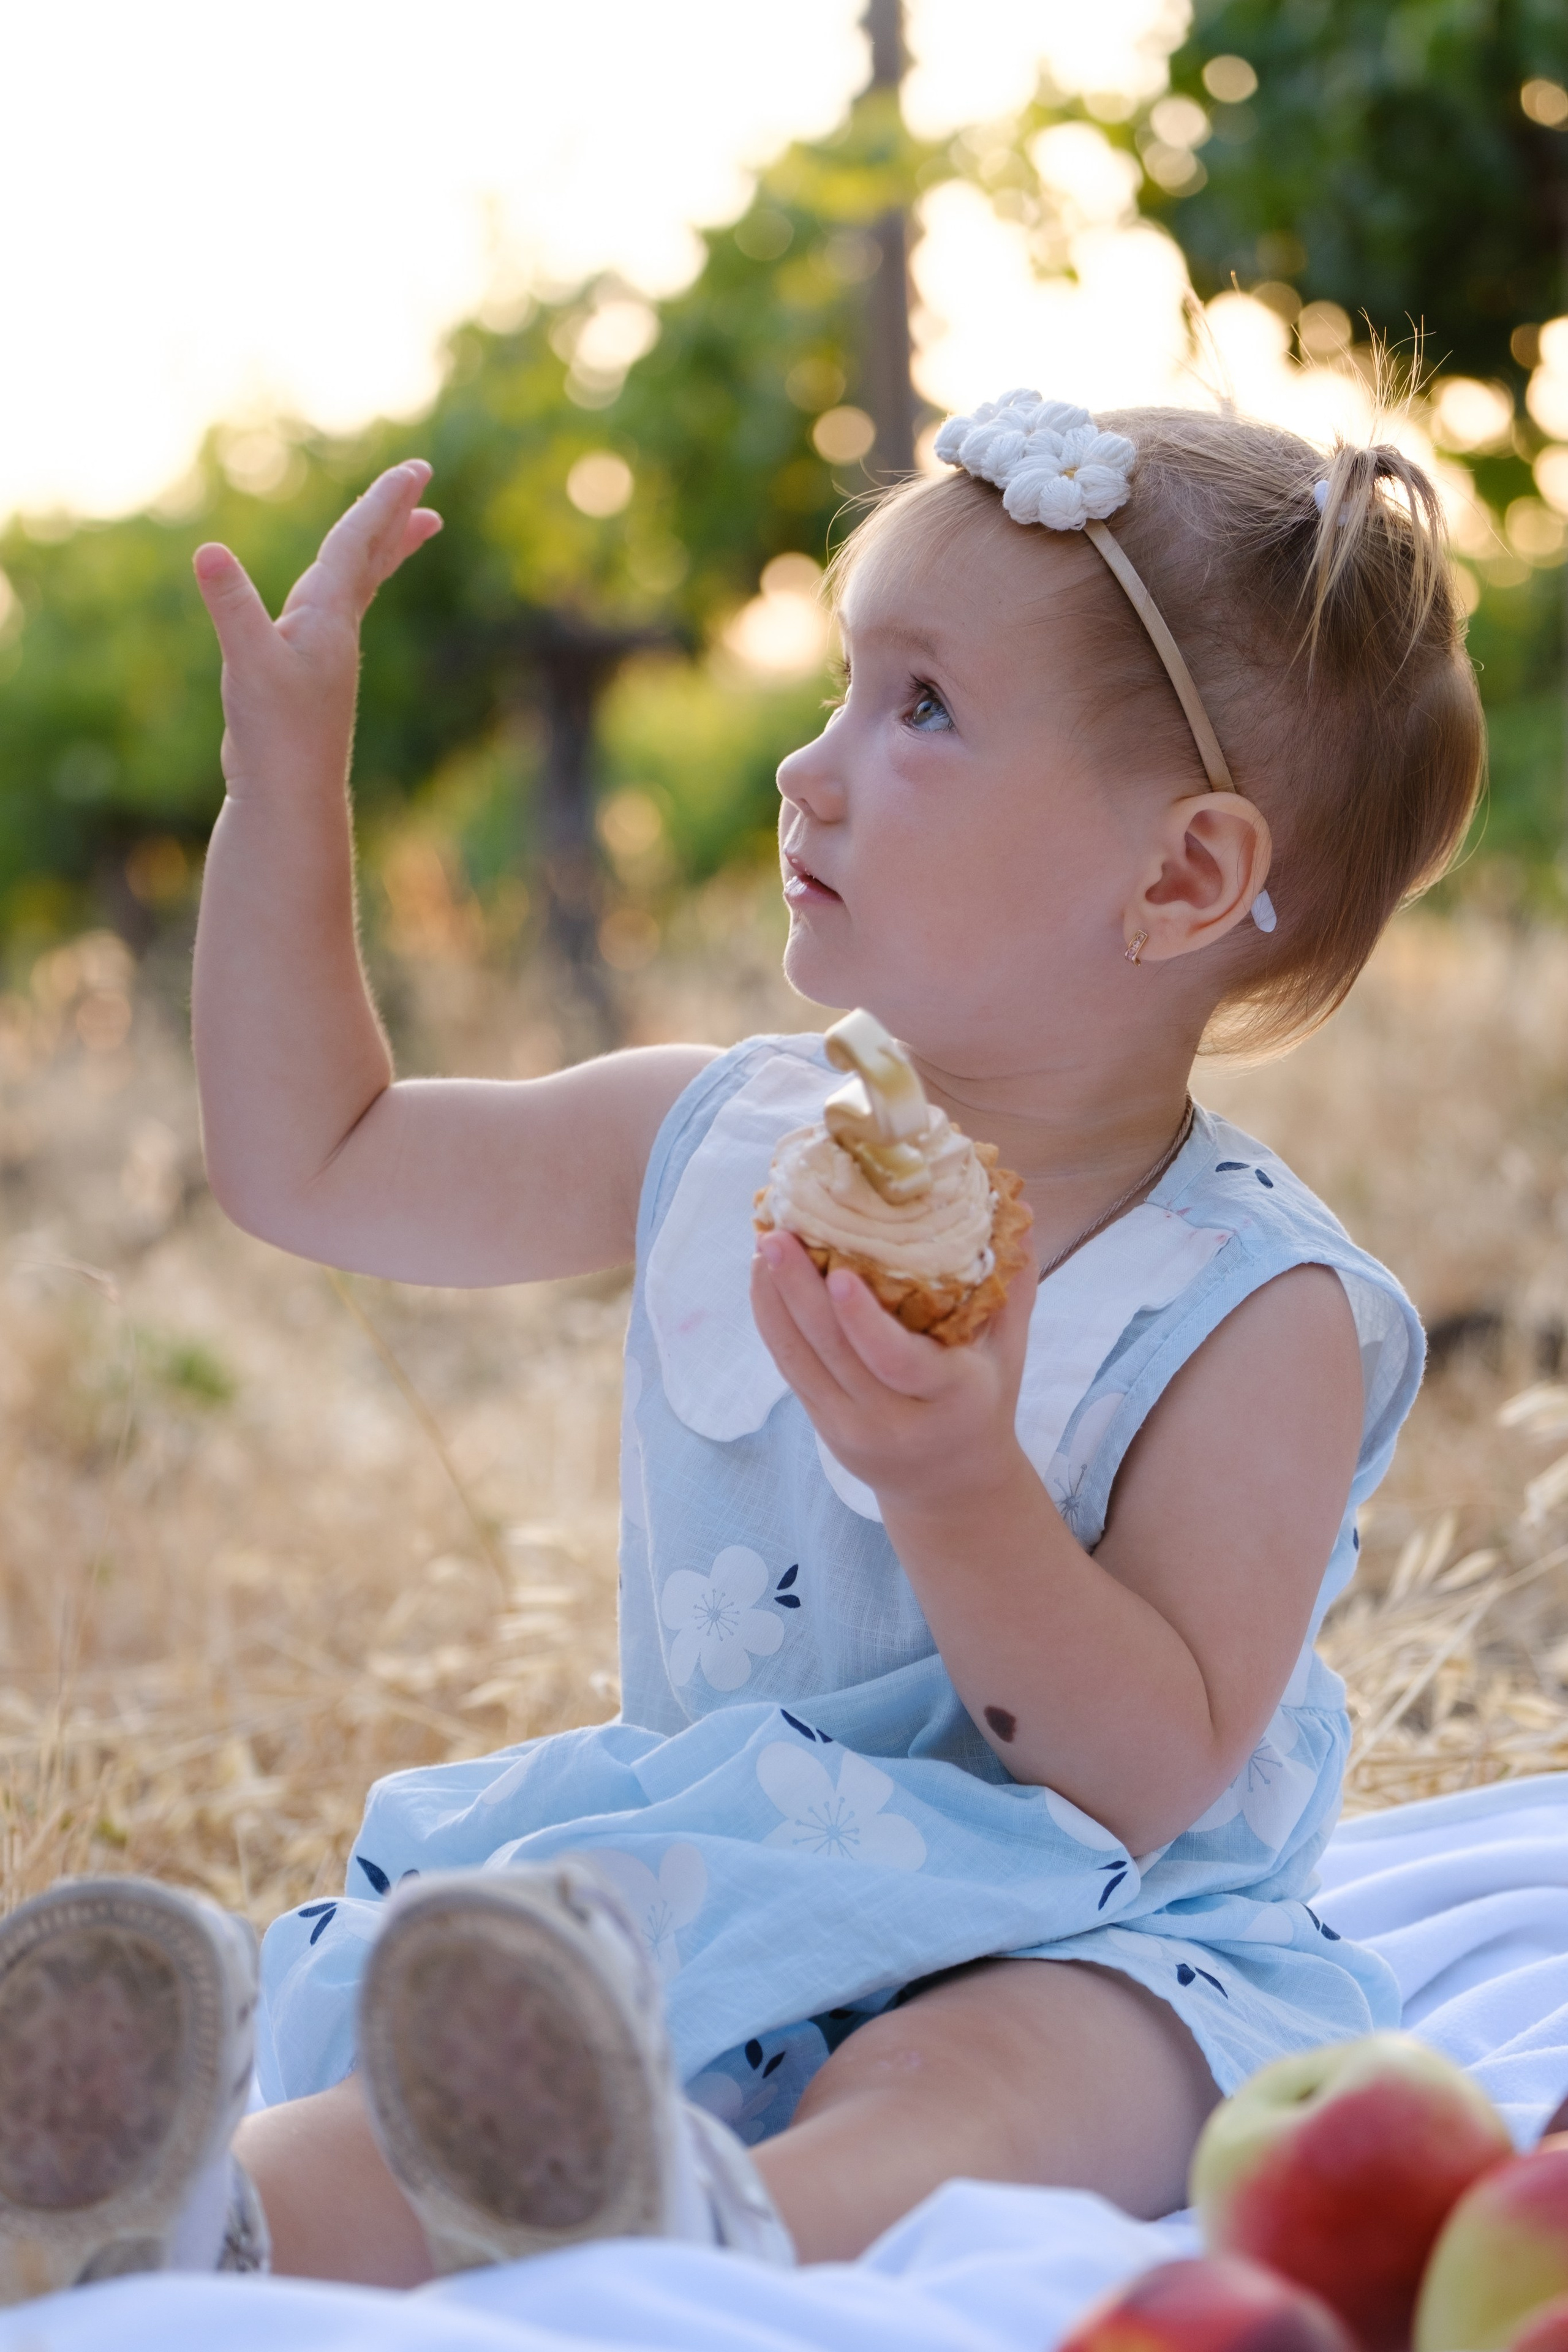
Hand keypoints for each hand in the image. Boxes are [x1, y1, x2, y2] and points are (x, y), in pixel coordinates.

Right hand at [192, 461, 442, 805]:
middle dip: (394, 518)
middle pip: (371, 559)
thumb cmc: (275, 734)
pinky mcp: (308, 673)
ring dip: (379, 550)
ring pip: (358, 585)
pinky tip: (330, 593)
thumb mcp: (248, 663)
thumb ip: (232, 606)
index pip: (358, 544)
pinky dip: (341, 588)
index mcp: (327, 616)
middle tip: (422, 484)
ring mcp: (324, 651)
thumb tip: (208, 553)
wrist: (287, 795)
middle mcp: (333, 628)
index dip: (383, 503)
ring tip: (405, 528)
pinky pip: (334, 612)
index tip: (415, 470)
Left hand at [750, 1225, 1036, 1513]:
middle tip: (778, 1234)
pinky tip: (764, 1281)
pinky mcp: (823, 1427)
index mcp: (952, 1397)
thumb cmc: (983, 1404)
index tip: (840, 1274)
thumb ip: (1012, 1286)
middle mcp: (896, 1419)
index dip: (864, 1322)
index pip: (898, 1362)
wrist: (951, 1488)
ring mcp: (851, 1428)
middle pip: (836, 1353)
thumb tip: (1022, 1211)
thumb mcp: (1009, 1353)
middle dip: (800, 1292)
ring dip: (775, 1301)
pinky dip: (773, 1323)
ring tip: (763, 1247)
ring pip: (800, 1361)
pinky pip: (790, 1370)